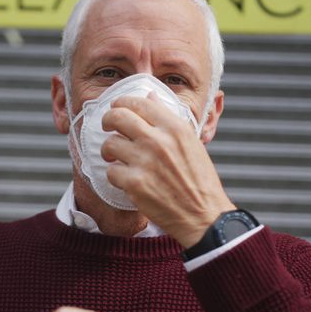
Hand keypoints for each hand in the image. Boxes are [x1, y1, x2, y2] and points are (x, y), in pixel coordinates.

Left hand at [101, 92, 234, 247]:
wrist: (203, 215)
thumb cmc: (198, 180)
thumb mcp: (190, 142)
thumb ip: (168, 118)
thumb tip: (150, 96)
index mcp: (175, 127)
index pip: (139, 102)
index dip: (122, 103)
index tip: (117, 108)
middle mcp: (159, 140)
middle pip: (117, 117)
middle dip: (107, 120)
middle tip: (107, 127)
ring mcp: (145, 162)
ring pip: (109, 144)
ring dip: (109, 151)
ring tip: (115, 157)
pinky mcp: (135, 184)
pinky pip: (110, 171)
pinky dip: (115, 176)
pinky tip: (125, 179)